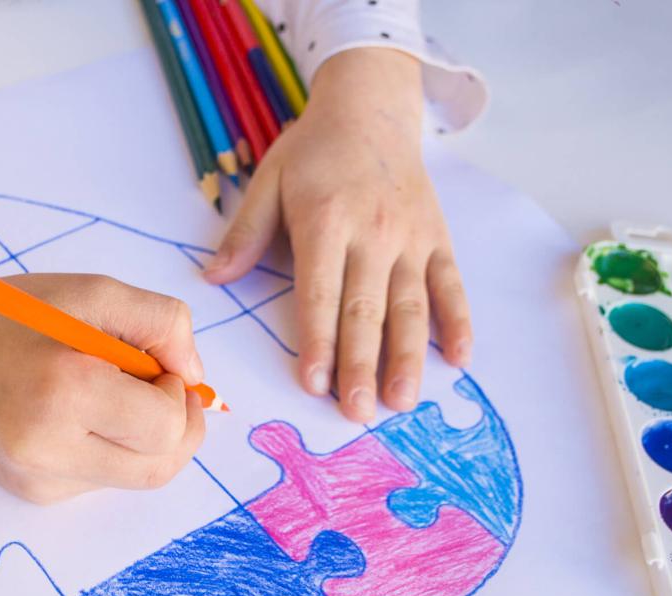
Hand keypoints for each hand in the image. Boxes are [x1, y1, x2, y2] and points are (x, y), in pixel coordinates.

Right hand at [0, 243, 205, 503]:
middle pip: (160, 468)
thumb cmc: (13, 311)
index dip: (177, 394)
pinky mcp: (32, 494)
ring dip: (144, 438)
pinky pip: (102, 480)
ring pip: (135, 478)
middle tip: (155, 385)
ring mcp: (37, 480)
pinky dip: (111, 448)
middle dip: (177, 427)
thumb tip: (195, 379)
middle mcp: (47, 450)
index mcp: (62, 393)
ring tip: (108, 393)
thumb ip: (162, 323)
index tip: (152, 364)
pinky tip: (79, 415)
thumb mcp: (94, 292)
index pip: (164, 427)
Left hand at [204, 48, 471, 421]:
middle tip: (359, 412)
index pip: (321, 293)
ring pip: (412, 306)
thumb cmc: (313, 151)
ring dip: (409, 356)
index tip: (314, 384)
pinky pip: (451, 285)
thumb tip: (212, 279)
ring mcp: (411, 238)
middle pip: (367, 310)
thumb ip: (244, 233)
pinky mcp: (438, 238)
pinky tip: (459, 360)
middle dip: (362, 365)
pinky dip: (459, 322)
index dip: (318, 341)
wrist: (371, 108)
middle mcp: (372, 233)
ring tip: (404, 400)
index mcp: (325, 221)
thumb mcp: (269, 180)